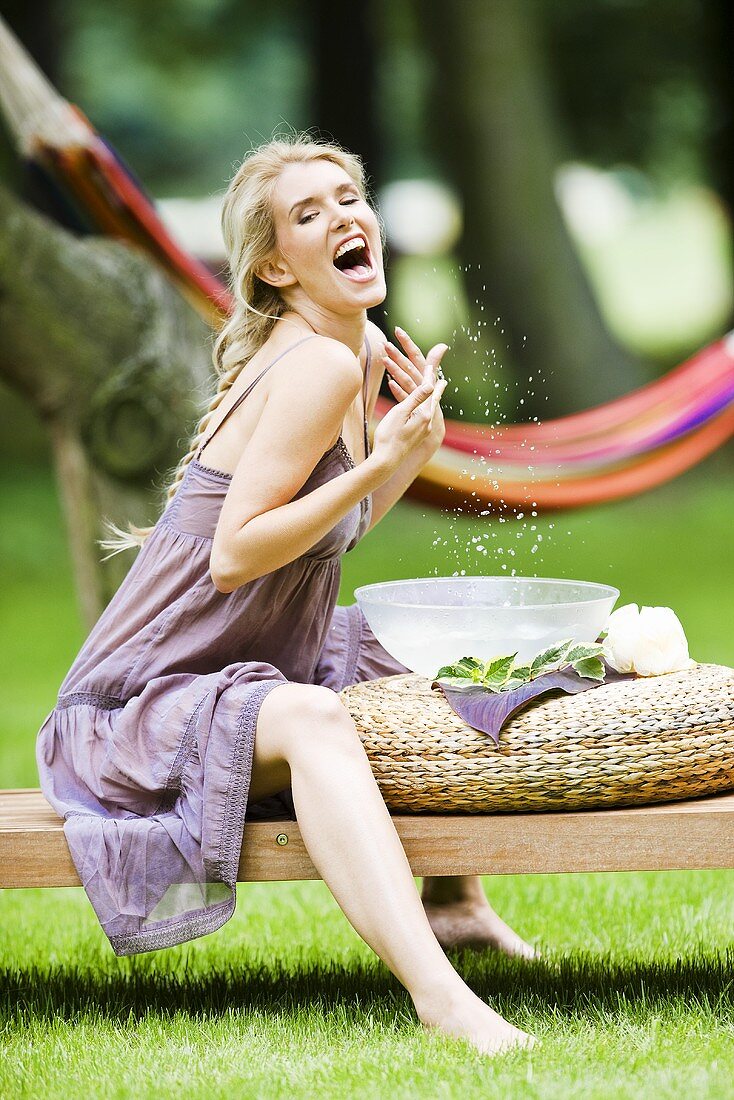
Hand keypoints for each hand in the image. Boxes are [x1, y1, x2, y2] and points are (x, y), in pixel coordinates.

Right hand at [371, 333, 447, 473]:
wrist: (385, 462)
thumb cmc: (389, 436)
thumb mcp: (400, 413)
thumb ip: (416, 398)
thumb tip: (431, 383)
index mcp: (424, 414)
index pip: (429, 390)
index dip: (429, 376)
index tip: (431, 363)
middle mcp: (427, 423)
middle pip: (432, 400)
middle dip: (434, 388)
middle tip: (441, 379)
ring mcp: (422, 431)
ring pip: (427, 409)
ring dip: (428, 398)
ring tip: (433, 393)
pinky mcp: (416, 436)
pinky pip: (420, 417)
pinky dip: (420, 408)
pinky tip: (417, 411)